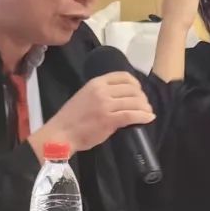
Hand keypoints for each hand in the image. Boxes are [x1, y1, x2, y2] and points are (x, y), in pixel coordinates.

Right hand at [30, 72, 154, 156]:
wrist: (61, 133)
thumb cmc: (71, 118)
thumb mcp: (85, 97)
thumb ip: (101, 94)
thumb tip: (119, 99)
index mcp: (96, 83)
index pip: (123, 76)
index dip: (135, 83)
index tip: (139, 91)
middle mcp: (102, 91)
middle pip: (132, 89)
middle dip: (142, 97)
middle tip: (145, 105)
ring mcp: (106, 105)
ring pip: (134, 102)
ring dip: (145, 108)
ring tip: (148, 113)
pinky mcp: (109, 119)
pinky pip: (132, 115)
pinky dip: (143, 116)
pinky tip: (148, 118)